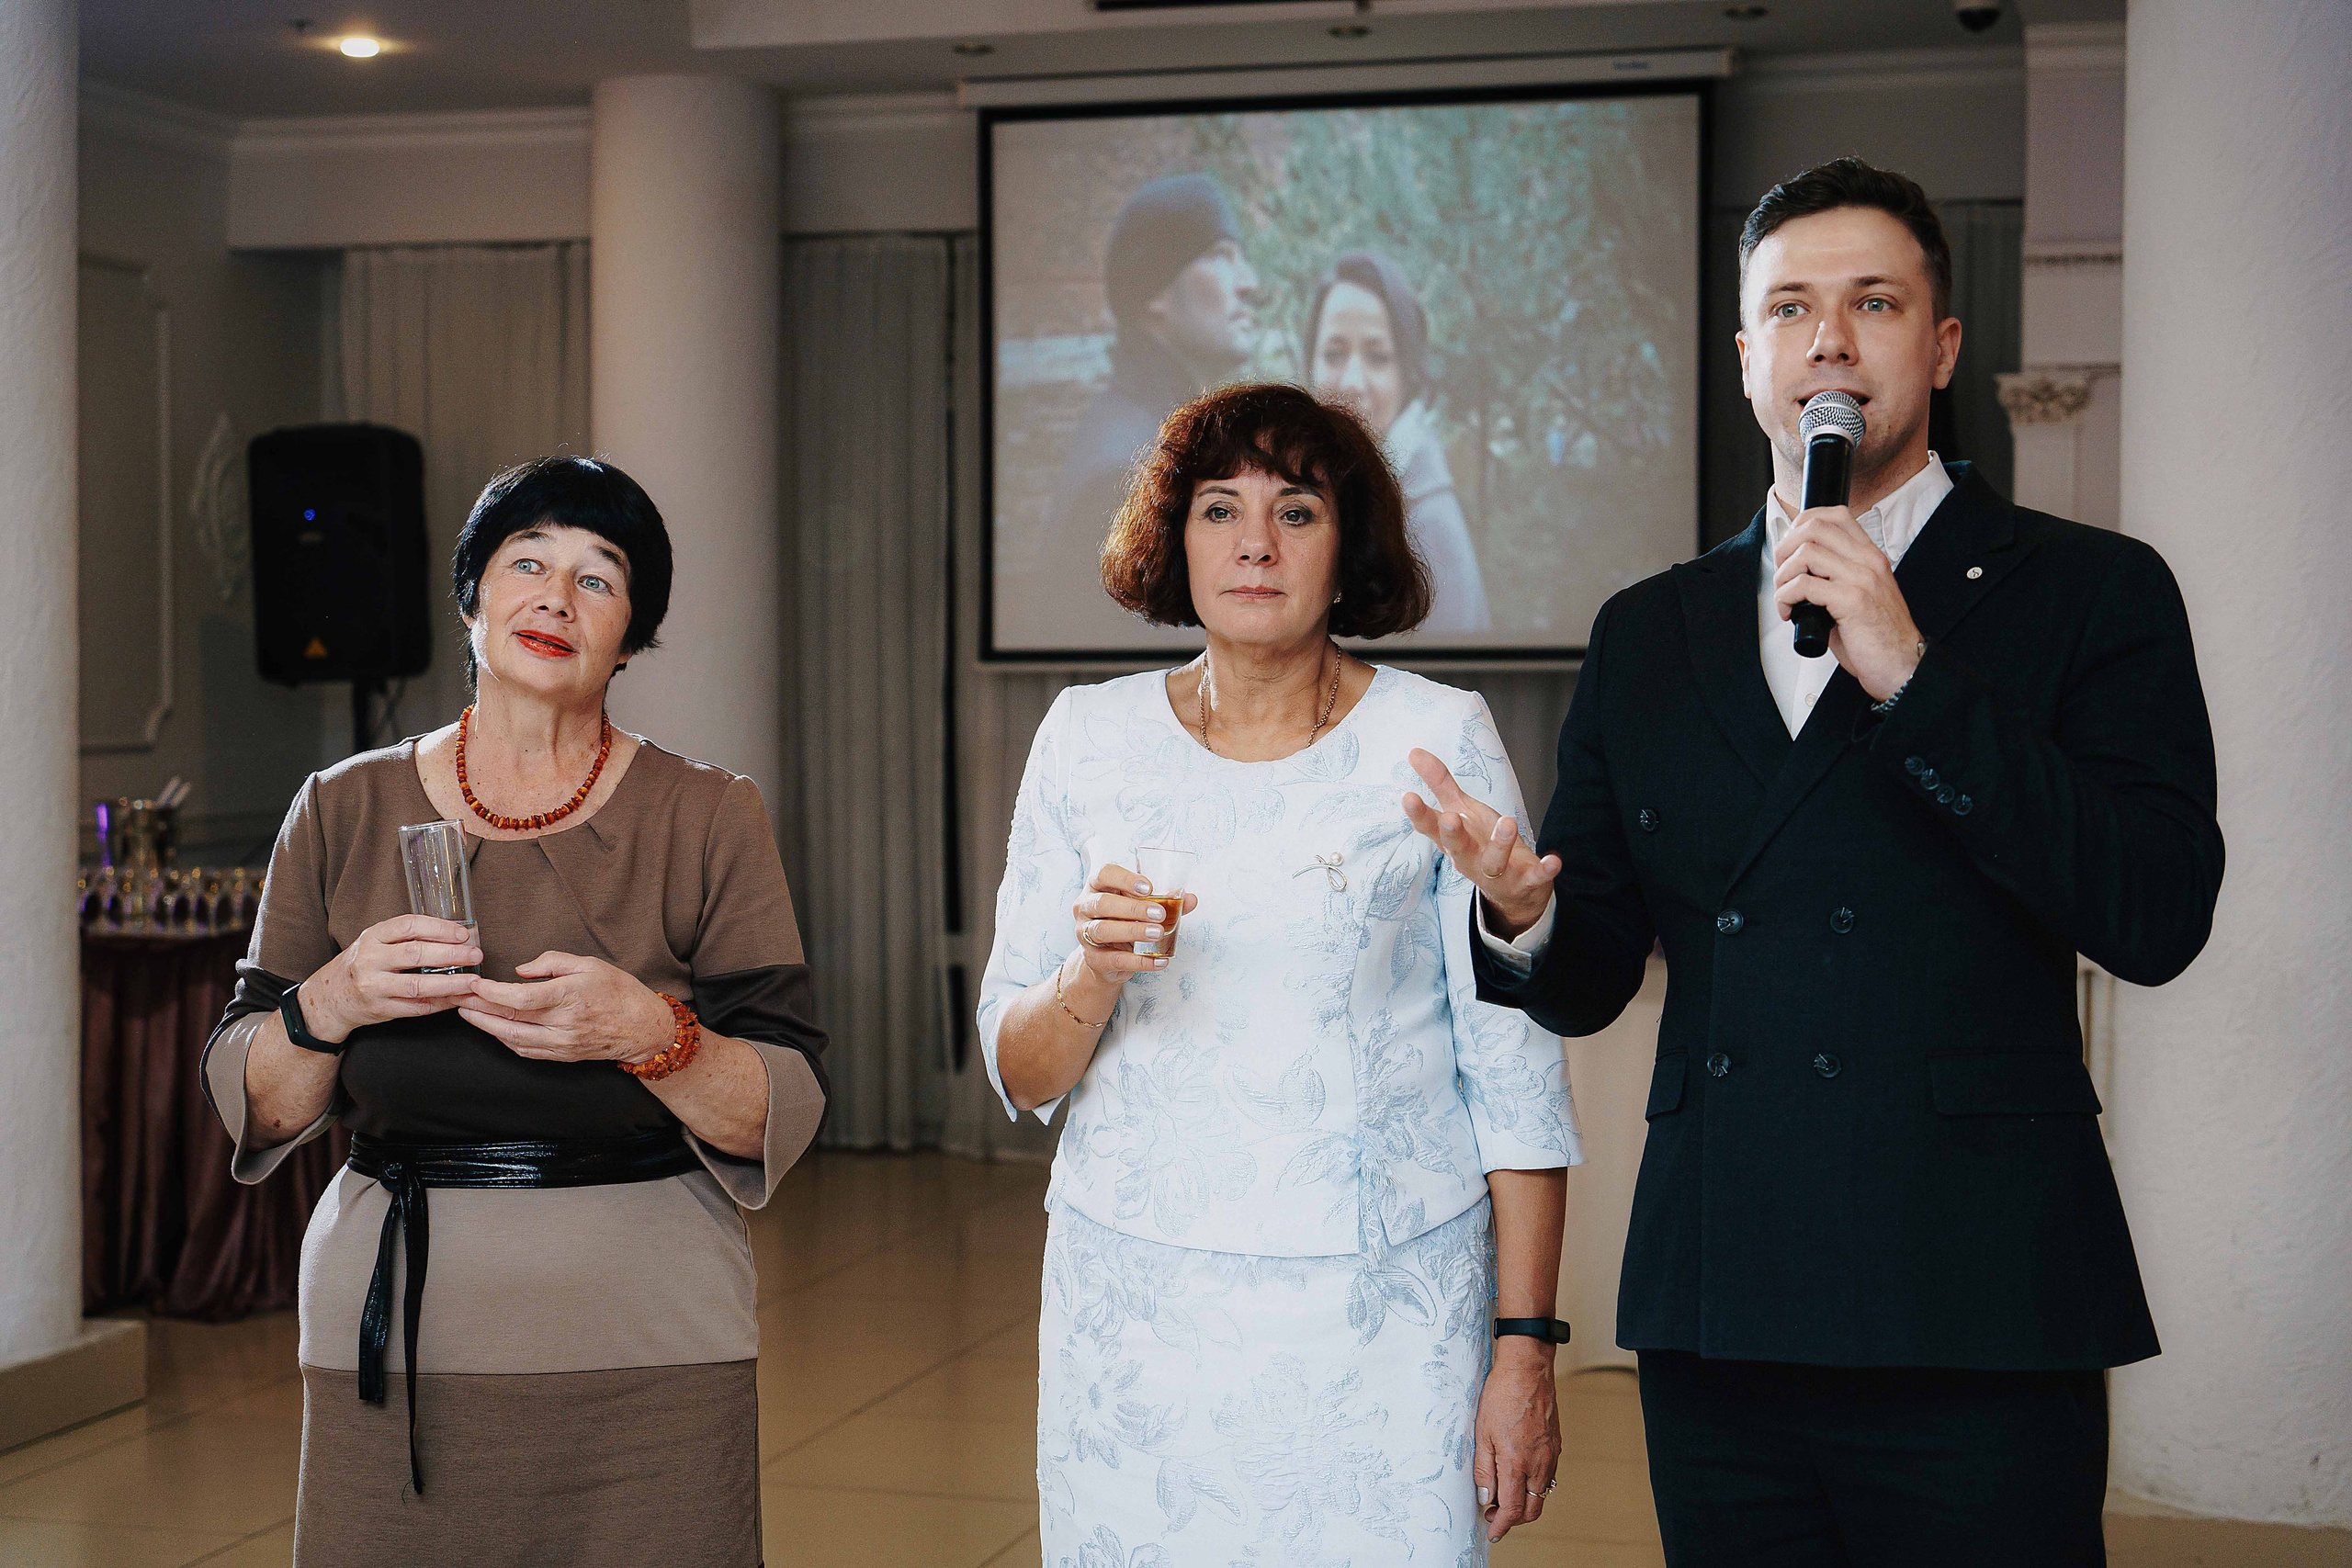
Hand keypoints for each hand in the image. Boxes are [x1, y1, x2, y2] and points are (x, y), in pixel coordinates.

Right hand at [300, 914, 480, 1043]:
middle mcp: (369, 960)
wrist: (330, 998)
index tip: (463, 934)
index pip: (408, 925)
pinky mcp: (379, 1009)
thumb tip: (455, 936)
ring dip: (450, 983)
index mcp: (371, 937)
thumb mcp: (375, 943)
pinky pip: (416, 1007)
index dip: (439, 928)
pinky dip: (440, 1003)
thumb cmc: (362, 964)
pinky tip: (457, 998)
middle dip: (451, 954)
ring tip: (472, 980)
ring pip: (417, 985)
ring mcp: (373, 987)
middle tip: (475, 954)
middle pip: (415, 954)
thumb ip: (406, 937)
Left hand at [458, 951, 675, 1064]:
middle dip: (478, 1008)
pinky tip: (493, 1029)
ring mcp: (561, 1043)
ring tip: (467, 1014)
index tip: (473, 983)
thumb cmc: (620, 992)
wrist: (643, 1028)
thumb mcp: (590, 964)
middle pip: (508, 1020)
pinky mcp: (561, 1055)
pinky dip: (505, 1040)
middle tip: (457, 997)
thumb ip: (552, 962)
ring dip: (485, 1027)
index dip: (490, 992)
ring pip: (512, 1039)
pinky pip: (525, 1050)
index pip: (519, 999)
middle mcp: (563, 1024)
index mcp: (569, 996)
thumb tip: (520, 970)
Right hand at [1069, 863, 1197, 987]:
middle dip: (1133, 908)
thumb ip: (1165, 901)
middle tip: (1160, 914)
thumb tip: (1190, 899)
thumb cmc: (1124, 921)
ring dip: (1132, 931)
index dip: (1125, 879)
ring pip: (1102, 930)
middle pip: (1102, 903)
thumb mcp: (1142, 906)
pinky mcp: (1093, 959)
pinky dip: (1139, 961)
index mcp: (1097, 887)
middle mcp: (1085, 908)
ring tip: (1158, 933)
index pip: (1104, 874)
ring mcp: (1084, 934)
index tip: (1148, 888)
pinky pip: (1114, 960)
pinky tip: (1159, 960)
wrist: (1106, 958)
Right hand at [1402, 750, 1560, 939]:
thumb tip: (1415, 752)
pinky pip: (1534, 877)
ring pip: (1494, 862)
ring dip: (1500, 844)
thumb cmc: (1480, 843)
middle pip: (1458, 849)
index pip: (1430, 828)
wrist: (1513, 891)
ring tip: (1508, 822)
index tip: (1408, 796)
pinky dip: (1543, 870)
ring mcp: (1498, 873)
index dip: (1419, 814)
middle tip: (1450, 818)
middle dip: (1453, 835)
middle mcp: (1470, 859)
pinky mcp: (1525, 881)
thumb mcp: (1460, 811)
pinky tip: (1553, 860)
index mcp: (1453, 841)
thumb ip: (1439, 783)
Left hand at [1473, 1337, 1561, 1542]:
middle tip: (1493, 1514)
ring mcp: (1550, 1455)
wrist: (1527, 1369)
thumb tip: (1485, 1496)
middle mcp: (1538, 1463)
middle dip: (1513, 1519)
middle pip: (1531, 1509)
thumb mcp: (1482, 1433)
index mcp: (1517, 1463)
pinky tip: (1518, 1474)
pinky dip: (1533, 1485)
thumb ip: (1484, 1469)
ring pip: (1541, 1494)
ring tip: (1502, 1493)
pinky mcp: (1555, 1445)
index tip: (1492, 1531)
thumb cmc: (1502, 1396)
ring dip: (1523, 1502)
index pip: (1512, 1509)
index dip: (1501, 1525)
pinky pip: (1547, 1476)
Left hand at [1772, 505, 1925, 699]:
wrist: (1901, 665)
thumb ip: (1833, 577)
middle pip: (1814, 527)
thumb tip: (1795, 571)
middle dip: (1785, 548)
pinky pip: (1805, 585)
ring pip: (1805, 553)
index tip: (1790, 547)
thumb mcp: (1858, 595)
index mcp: (1870, 556)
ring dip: (1783, 575)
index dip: (1803, 523)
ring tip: (1784, 597)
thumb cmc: (1877, 636)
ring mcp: (1862, 578)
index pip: (1836, 515)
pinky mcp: (1853, 601)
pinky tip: (1789, 612)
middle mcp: (1868, 561)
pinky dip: (1786, 597)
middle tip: (1782, 574)